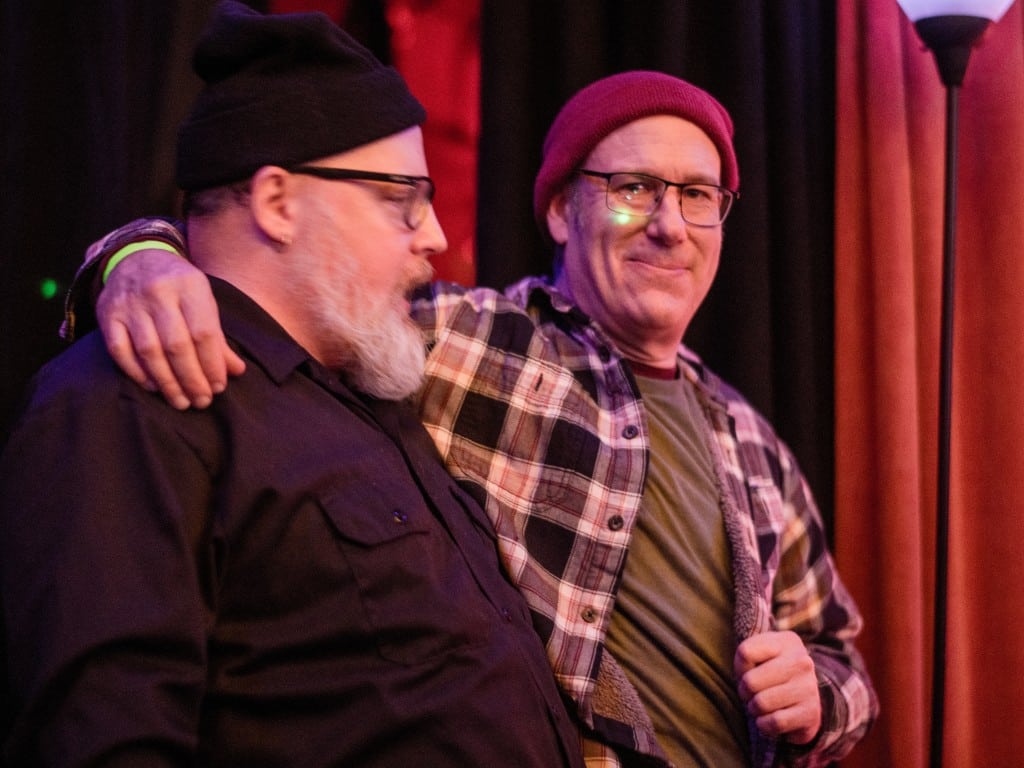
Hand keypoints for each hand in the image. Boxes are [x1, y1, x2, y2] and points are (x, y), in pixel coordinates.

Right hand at [97, 247, 244, 408]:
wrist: (136, 258)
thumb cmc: (179, 286)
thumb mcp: (204, 300)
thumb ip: (218, 337)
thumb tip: (236, 371)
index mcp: (189, 285)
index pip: (204, 333)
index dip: (212, 364)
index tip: (219, 387)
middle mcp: (158, 292)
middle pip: (177, 345)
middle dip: (192, 379)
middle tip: (202, 401)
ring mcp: (130, 303)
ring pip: (149, 351)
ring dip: (167, 382)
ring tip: (181, 401)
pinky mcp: (107, 314)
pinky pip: (120, 351)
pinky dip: (137, 373)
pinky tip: (154, 387)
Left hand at [734, 630, 821, 745]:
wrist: (804, 701)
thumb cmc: (772, 674)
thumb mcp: (759, 657)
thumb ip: (745, 658)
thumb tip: (747, 681)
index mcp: (787, 641)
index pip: (744, 652)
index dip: (739, 668)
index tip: (749, 672)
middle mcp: (802, 661)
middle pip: (750, 681)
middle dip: (744, 692)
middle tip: (752, 694)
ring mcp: (809, 687)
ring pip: (761, 703)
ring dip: (754, 709)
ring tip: (761, 705)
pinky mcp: (811, 713)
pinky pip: (775, 722)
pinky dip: (765, 725)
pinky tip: (769, 720)